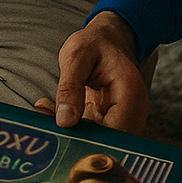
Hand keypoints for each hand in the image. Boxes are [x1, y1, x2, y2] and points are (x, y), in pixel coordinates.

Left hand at [35, 11, 149, 134]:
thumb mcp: (76, 56)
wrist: (109, 40)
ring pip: (99, 140)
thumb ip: (69, 88)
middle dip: (75, 135)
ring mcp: (125, 118)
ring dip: (72, 131)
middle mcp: (134, 111)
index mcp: (130, 94)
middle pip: (108, 141)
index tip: (60, 131)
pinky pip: (93, 133)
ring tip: (48, 110)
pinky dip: (73, 125)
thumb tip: (64, 122)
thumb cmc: (95, 44)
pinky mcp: (112, 122)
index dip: (88, 139)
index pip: (115, 133)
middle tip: (47, 119)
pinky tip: (54, 110)